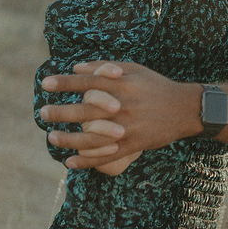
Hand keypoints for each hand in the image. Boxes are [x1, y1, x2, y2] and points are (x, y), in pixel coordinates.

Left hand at [40, 60, 194, 166]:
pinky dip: (87, 161)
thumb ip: (104, 67)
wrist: (185, 109)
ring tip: (52, 137)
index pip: (87, 82)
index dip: (65, 83)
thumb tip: (76, 67)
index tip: (45, 84)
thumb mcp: (134, 69)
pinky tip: (70, 162)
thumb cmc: (156, 86)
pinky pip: (106, 156)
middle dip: (61, 112)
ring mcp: (127, 128)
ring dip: (69, 139)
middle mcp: (122, 106)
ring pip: (93, 136)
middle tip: (42, 113)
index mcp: (121, 85)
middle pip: (86, 109)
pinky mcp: (133, 145)